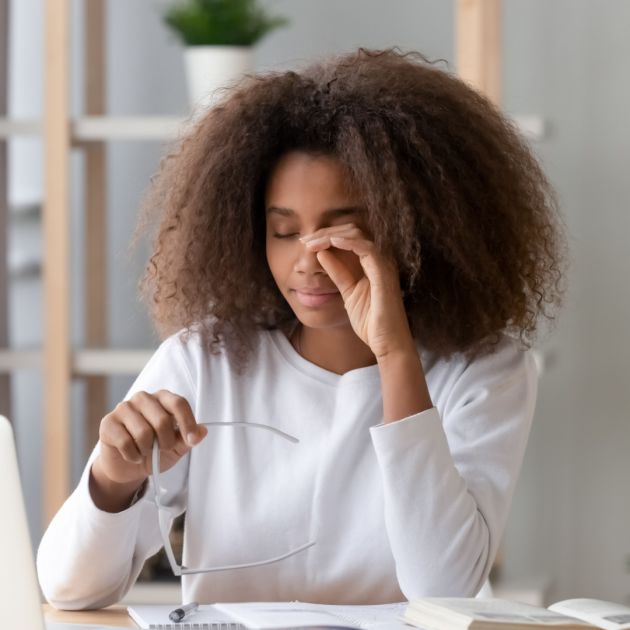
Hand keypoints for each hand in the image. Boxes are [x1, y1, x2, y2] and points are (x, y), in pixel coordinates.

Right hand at [95, 389, 207, 485]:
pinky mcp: (108, 423)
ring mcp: (124, 408)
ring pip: (143, 432)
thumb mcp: (176, 447)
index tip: (192, 440)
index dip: (188, 422)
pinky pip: (125, 442)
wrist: (129, 467)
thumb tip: (203, 431)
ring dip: (147, 451)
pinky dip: (133, 456)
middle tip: (162, 449)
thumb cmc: (155, 451)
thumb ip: (189, 439)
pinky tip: (132, 455)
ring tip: (145, 452)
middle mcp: (143, 398)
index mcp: (162, 398)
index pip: (178, 403)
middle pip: (162, 419)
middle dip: (166, 442)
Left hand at [300, 223, 413, 359]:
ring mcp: (384, 264)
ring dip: (331, 235)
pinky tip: (331, 242)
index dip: (326, 236)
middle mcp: (380, 258)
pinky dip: (348, 242)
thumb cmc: (372, 321)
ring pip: (357, 234)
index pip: (349, 237)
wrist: (387, 343)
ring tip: (312, 242)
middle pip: (352, 231)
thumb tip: (322, 254)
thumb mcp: (348, 292)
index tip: (305, 243)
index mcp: (373, 262)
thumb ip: (338, 273)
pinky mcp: (384, 273)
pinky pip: (366, 248)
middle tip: (304, 241)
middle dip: (325, 232)